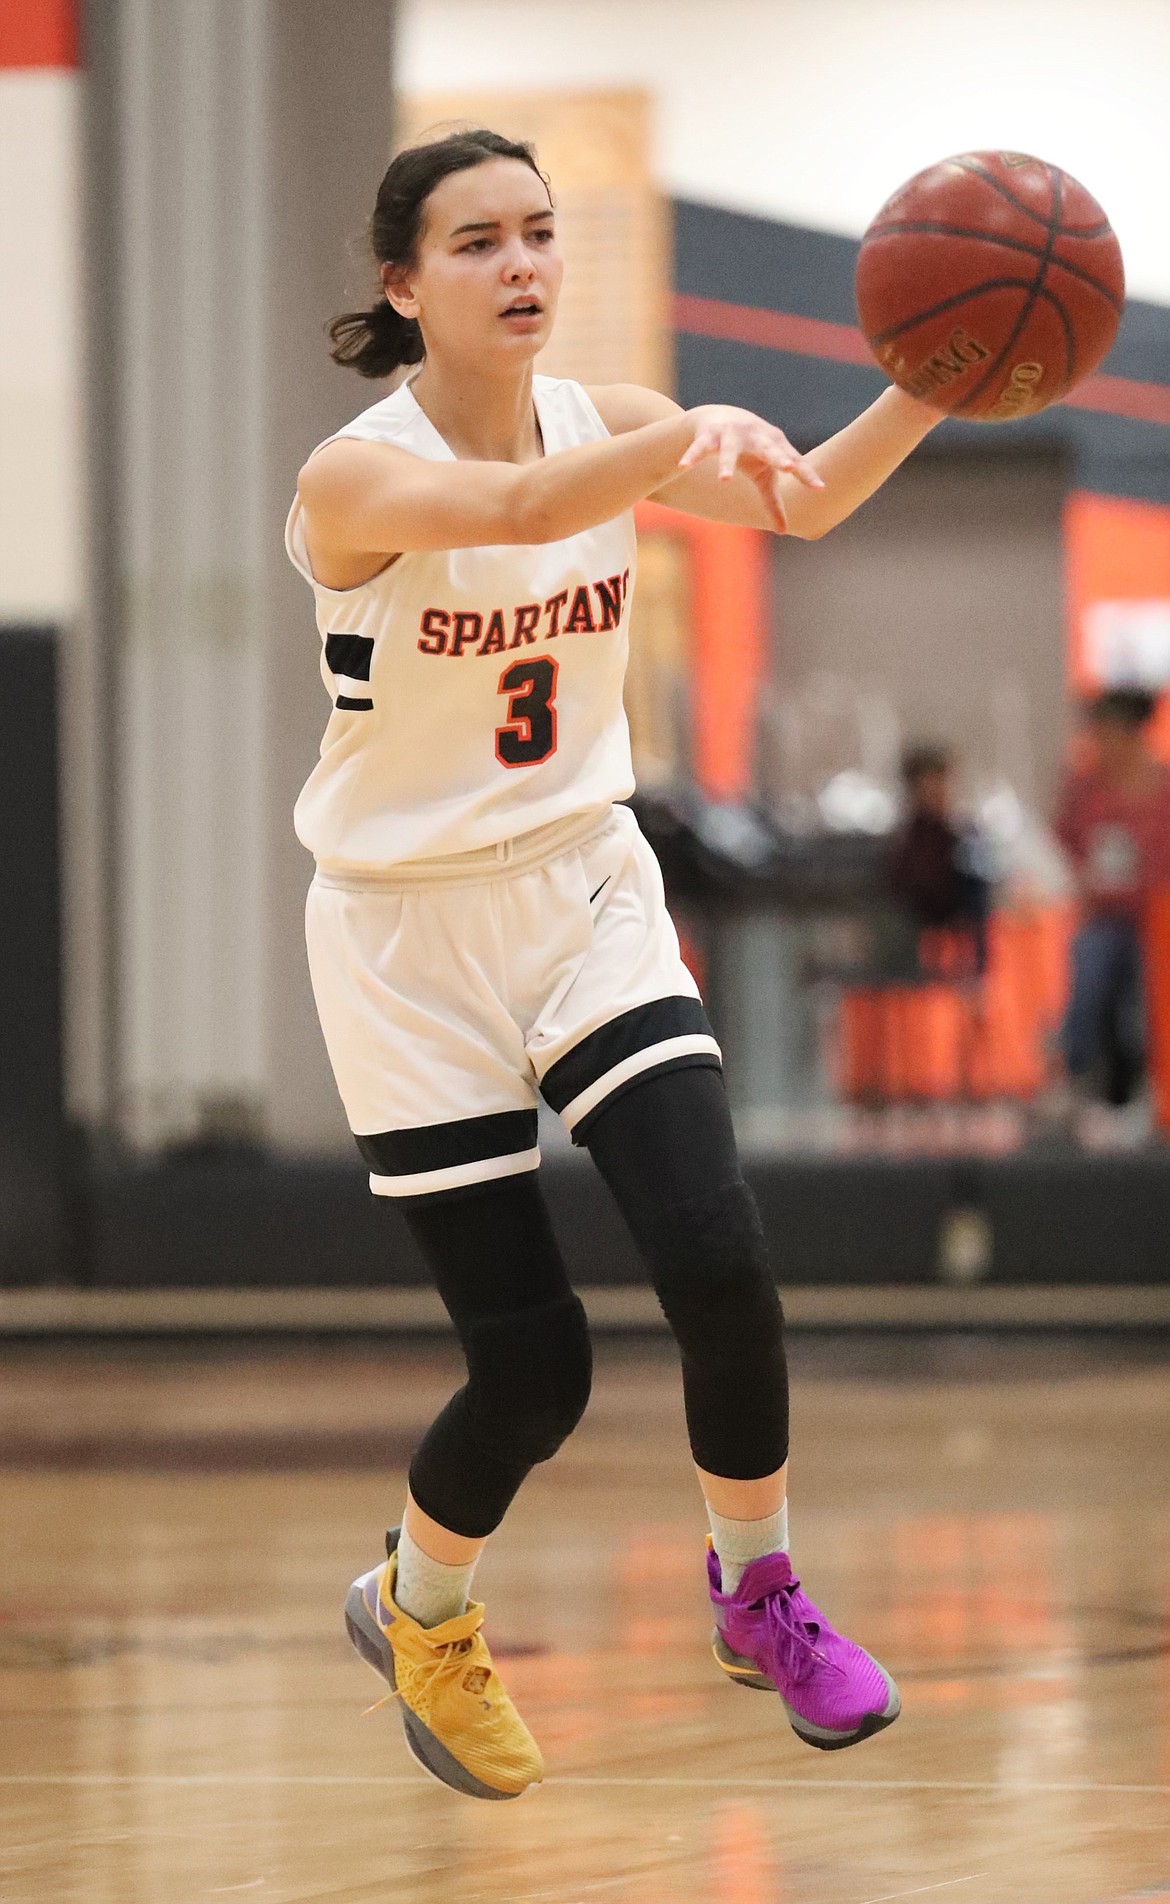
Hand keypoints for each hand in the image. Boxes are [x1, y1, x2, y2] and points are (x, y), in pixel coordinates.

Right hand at [677, 404, 823, 530]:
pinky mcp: (708, 435)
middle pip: (768, 448)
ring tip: (724, 481)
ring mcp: (731, 434)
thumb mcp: (762, 475)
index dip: (805, 474)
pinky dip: (691, 457)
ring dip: (726, 464)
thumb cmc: (749, 450)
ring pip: (729, 451)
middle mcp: (755, 436)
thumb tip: (785, 531)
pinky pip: (700, 448)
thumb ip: (773, 501)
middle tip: (787, 468)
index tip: (819, 488)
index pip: (792, 460)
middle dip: (777, 456)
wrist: (718, 416)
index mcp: (774, 444)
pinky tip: (683, 467)